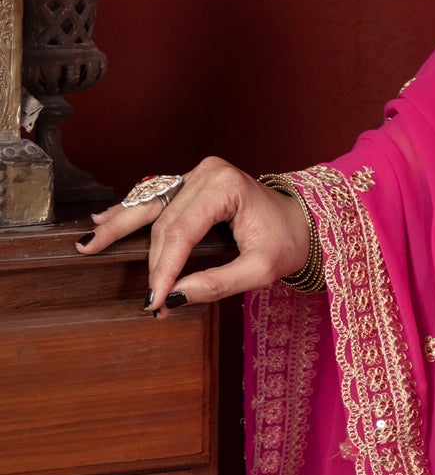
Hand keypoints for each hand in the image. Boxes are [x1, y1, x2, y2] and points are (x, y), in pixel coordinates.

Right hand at [76, 156, 310, 313]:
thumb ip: (219, 283)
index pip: (181, 232)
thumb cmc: (288, 240)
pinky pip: (155, 200)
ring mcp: (197, 175)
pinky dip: (129, 212)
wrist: (305, 220)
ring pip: (150, 207)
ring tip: (89, 244)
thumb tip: (176, 298)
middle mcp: (206, 173)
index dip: (164, 269)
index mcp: (225, 185)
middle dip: (152, 263)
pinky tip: (102, 219)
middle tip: (146, 299)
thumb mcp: (262, 269)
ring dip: (119, 228)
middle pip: (164, 223)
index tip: (155, 301)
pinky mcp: (191, 184)